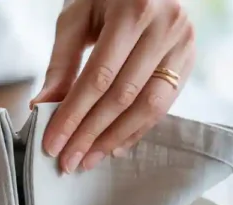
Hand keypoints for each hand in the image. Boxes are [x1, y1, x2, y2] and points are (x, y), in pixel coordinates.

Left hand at [31, 0, 194, 172]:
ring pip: (149, 106)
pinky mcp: (189, 60)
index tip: (53, 144)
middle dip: (91, 134)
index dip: (74, 115)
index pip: (99, 76)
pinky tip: (113, 146)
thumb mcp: (76, 17)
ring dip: (115, 138)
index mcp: (133, 9)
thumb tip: (42, 108)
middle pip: (124, 95)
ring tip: (89, 159)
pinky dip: (136, 129)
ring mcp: (183, 44)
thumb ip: (61, 63)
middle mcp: (165, 26)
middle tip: (68, 161)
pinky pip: (163, 105)